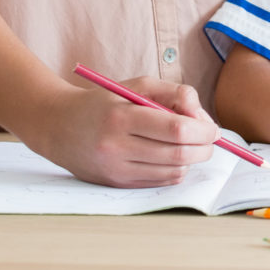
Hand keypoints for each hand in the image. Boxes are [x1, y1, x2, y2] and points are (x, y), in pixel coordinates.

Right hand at [30, 76, 217, 188]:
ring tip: (189, 144)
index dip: (203, 130)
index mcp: (121, 118)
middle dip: (203, 147)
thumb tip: (202, 118)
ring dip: (191, 159)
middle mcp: (116, 147)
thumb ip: (174, 94)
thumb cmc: (104, 102)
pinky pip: (159, 182)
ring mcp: (115, 170)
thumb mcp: (138, 85)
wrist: (58, 127)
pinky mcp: (116, 184)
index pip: (176, 129)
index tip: (211, 127)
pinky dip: (175, 170)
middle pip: (178, 154)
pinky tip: (171, 156)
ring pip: (172, 172)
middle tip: (209, 138)